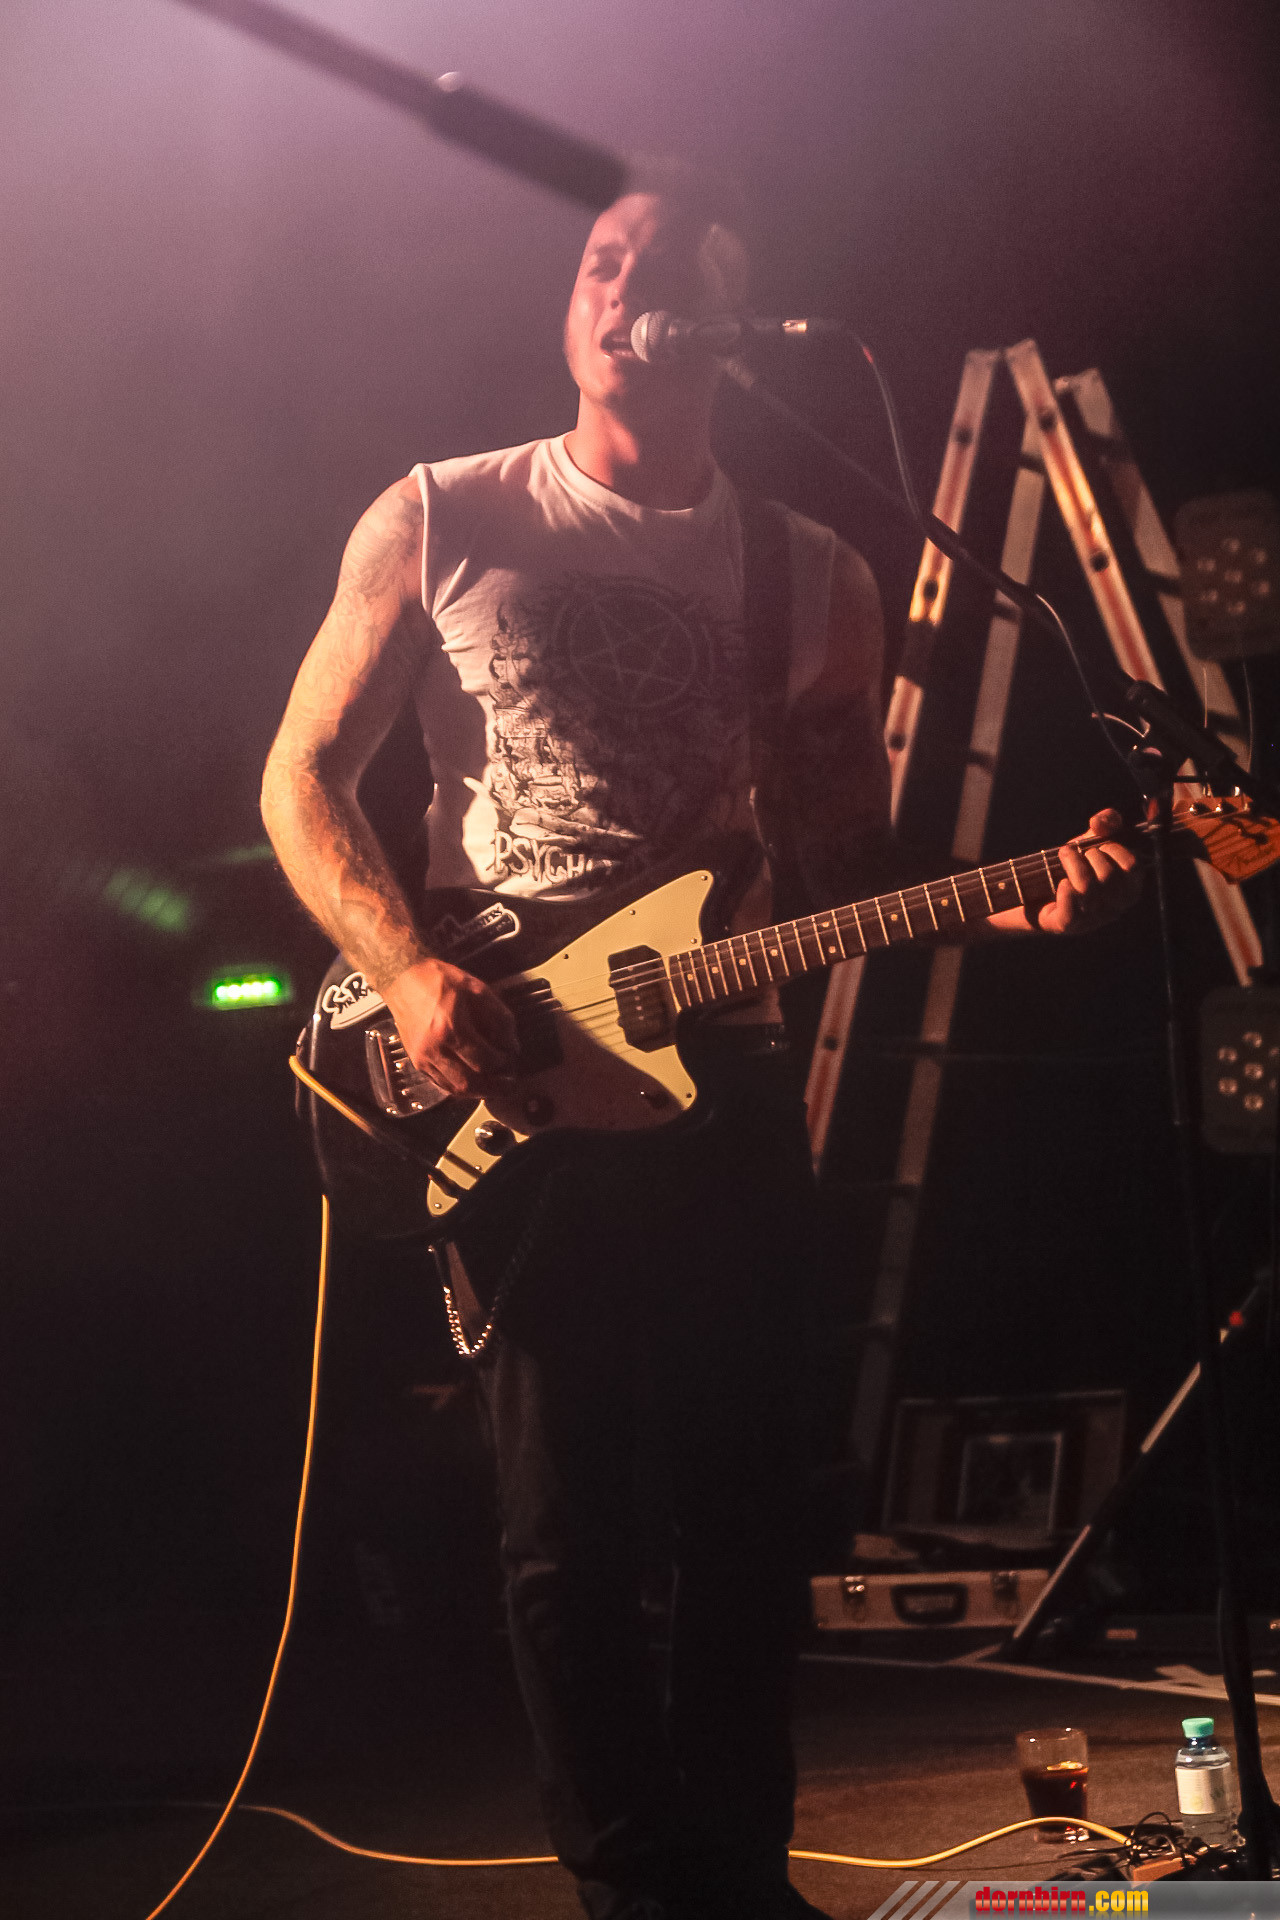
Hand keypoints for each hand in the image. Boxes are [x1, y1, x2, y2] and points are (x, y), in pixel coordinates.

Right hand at [382, 957, 518, 1095]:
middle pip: (469, 1082)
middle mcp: (434, 1048)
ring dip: (477, 1092)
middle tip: (508, 1085)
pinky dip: (459, 1087)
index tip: (511, 1057)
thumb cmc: (438, 981)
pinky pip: (441, 1084)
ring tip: (493, 1086)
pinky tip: (472, 1081)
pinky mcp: (416, 1061)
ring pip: (454, 1089)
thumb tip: (512, 1044)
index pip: (484, 1060)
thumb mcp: (477, 989)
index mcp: (450, 1028)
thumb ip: (499, 1017)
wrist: (403, 979)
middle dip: (493, 1087)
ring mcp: (422, 1057)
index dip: (503, 1062)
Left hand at [1035, 807, 1141, 934]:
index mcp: (1128, 888)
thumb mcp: (1090, 842)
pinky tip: (1059, 883)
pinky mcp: (1068, 926)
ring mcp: (1092, 920)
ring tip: (1063, 856)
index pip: (1133, 866)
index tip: (1098, 845)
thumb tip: (1100, 822)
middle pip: (1108, 875)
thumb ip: (1106, 824)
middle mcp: (1114, 907)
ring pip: (1087, 887)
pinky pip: (1071, 909)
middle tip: (1075, 853)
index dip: (1114, 848)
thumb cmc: (1068, 867)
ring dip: (1072, 863)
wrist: (1030, 892)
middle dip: (1089, 854)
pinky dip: (1063, 889)